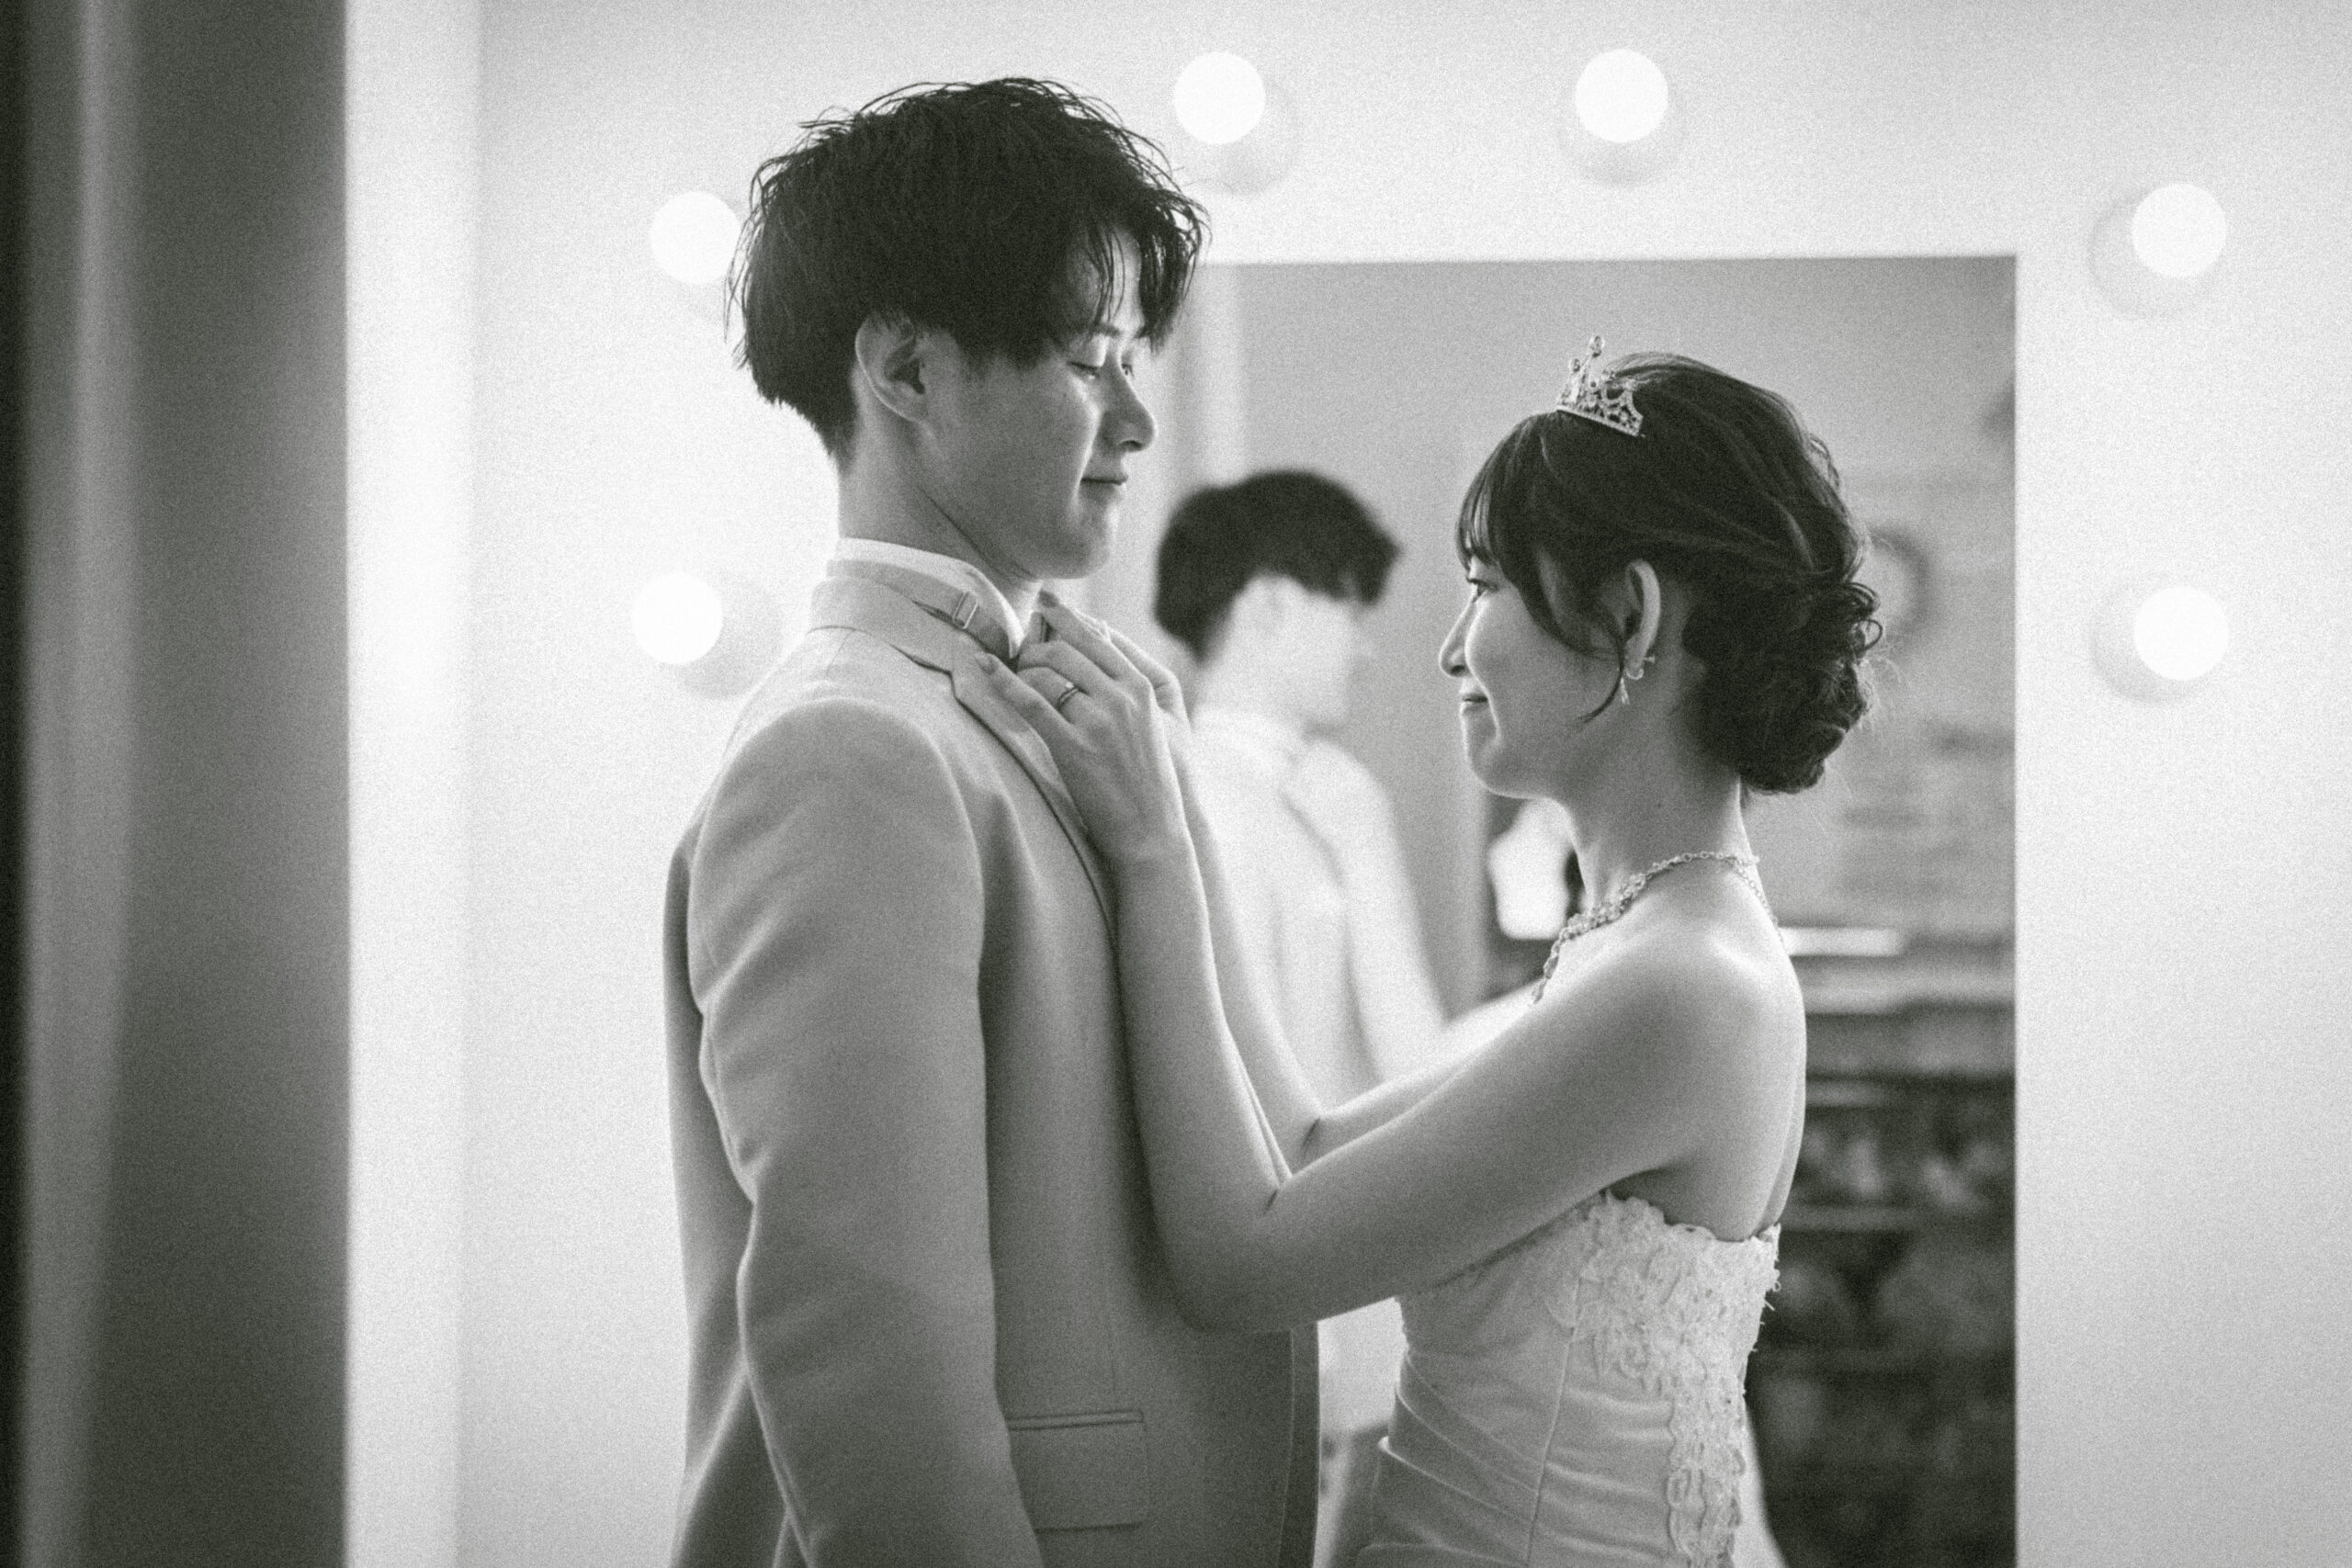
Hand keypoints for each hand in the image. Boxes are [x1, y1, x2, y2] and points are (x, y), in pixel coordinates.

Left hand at [981, 606, 1190, 870]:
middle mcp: (1122, 698)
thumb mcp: (1159, 724)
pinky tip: (987, 670)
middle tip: (1020, 645)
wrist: (1152, 830)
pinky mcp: (1074, 747)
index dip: (1066, 619)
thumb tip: (1101, 649)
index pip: (1097, 638)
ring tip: (1010, 666)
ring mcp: (1098, 722)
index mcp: (1143, 688)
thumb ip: (1134, 685)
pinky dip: (1005, 683)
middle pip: (1067, 649)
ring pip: (1048, 671)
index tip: (1045, 608)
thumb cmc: (1151, 779)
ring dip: (1022, 663)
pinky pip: (1031, 704)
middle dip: (1037, 642)